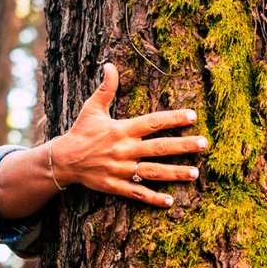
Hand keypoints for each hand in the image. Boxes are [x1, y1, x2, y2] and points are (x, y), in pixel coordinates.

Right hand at [52, 63, 207, 207]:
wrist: (63, 160)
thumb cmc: (81, 132)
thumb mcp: (92, 108)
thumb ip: (106, 88)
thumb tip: (110, 65)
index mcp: (121, 130)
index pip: (152, 122)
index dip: (173, 118)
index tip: (193, 116)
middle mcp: (124, 150)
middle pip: (159, 148)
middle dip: (183, 146)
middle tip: (204, 143)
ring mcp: (120, 169)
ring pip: (153, 172)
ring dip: (175, 173)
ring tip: (196, 173)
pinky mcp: (115, 185)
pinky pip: (137, 193)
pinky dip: (153, 199)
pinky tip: (170, 202)